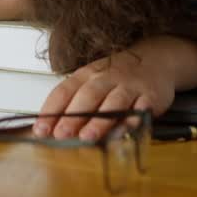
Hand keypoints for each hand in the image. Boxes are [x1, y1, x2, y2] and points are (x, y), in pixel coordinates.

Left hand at [33, 41, 176, 143]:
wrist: (155, 58)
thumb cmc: (116, 76)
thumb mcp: (92, 81)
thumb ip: (74, 102)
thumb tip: (50, 129)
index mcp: (86, 75)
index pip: (64, 91)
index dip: (51, 110)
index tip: (40, 129)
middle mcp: (106, 78)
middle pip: (87, 96)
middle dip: (73, 116)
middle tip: (61, 134)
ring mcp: (129, 86)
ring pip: (113, 102)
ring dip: (99, 121)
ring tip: (87, 137)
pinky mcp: (150, 96)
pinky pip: (141, 108)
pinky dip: (132, 120)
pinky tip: (123, 131)